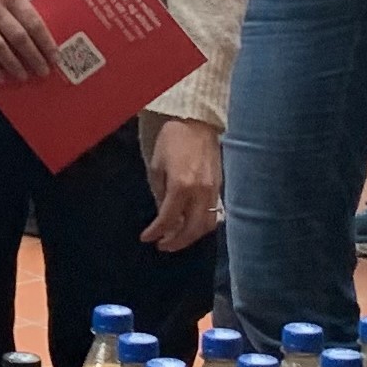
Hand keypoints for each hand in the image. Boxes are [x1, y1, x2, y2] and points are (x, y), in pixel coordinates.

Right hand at [0, 0, 60, 81]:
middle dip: (33, 58)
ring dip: (13, 65)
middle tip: (43, 72)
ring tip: (24, 76)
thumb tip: (37, 35)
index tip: (54, 57)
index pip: (33, 23)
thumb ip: (20, 7)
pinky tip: (0, 74)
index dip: (45, 43)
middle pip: (18, 37)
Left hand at [141, 117, 223, 250]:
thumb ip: (159, 193)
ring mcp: (213, 190)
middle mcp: (200, 192)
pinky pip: (214, 213)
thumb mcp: (157, 167)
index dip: (156, 233)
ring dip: (191, 237)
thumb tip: (162, 215)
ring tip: (177, 238)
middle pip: (191, 229)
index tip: (147, 238)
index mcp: (181, 186)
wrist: (197, 121)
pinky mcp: (220, 186)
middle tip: (163, 245)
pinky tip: (190, 224)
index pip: (168, 219)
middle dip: (176, 242)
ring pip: (207, 225)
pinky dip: (201, 224)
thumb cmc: (172, 140)